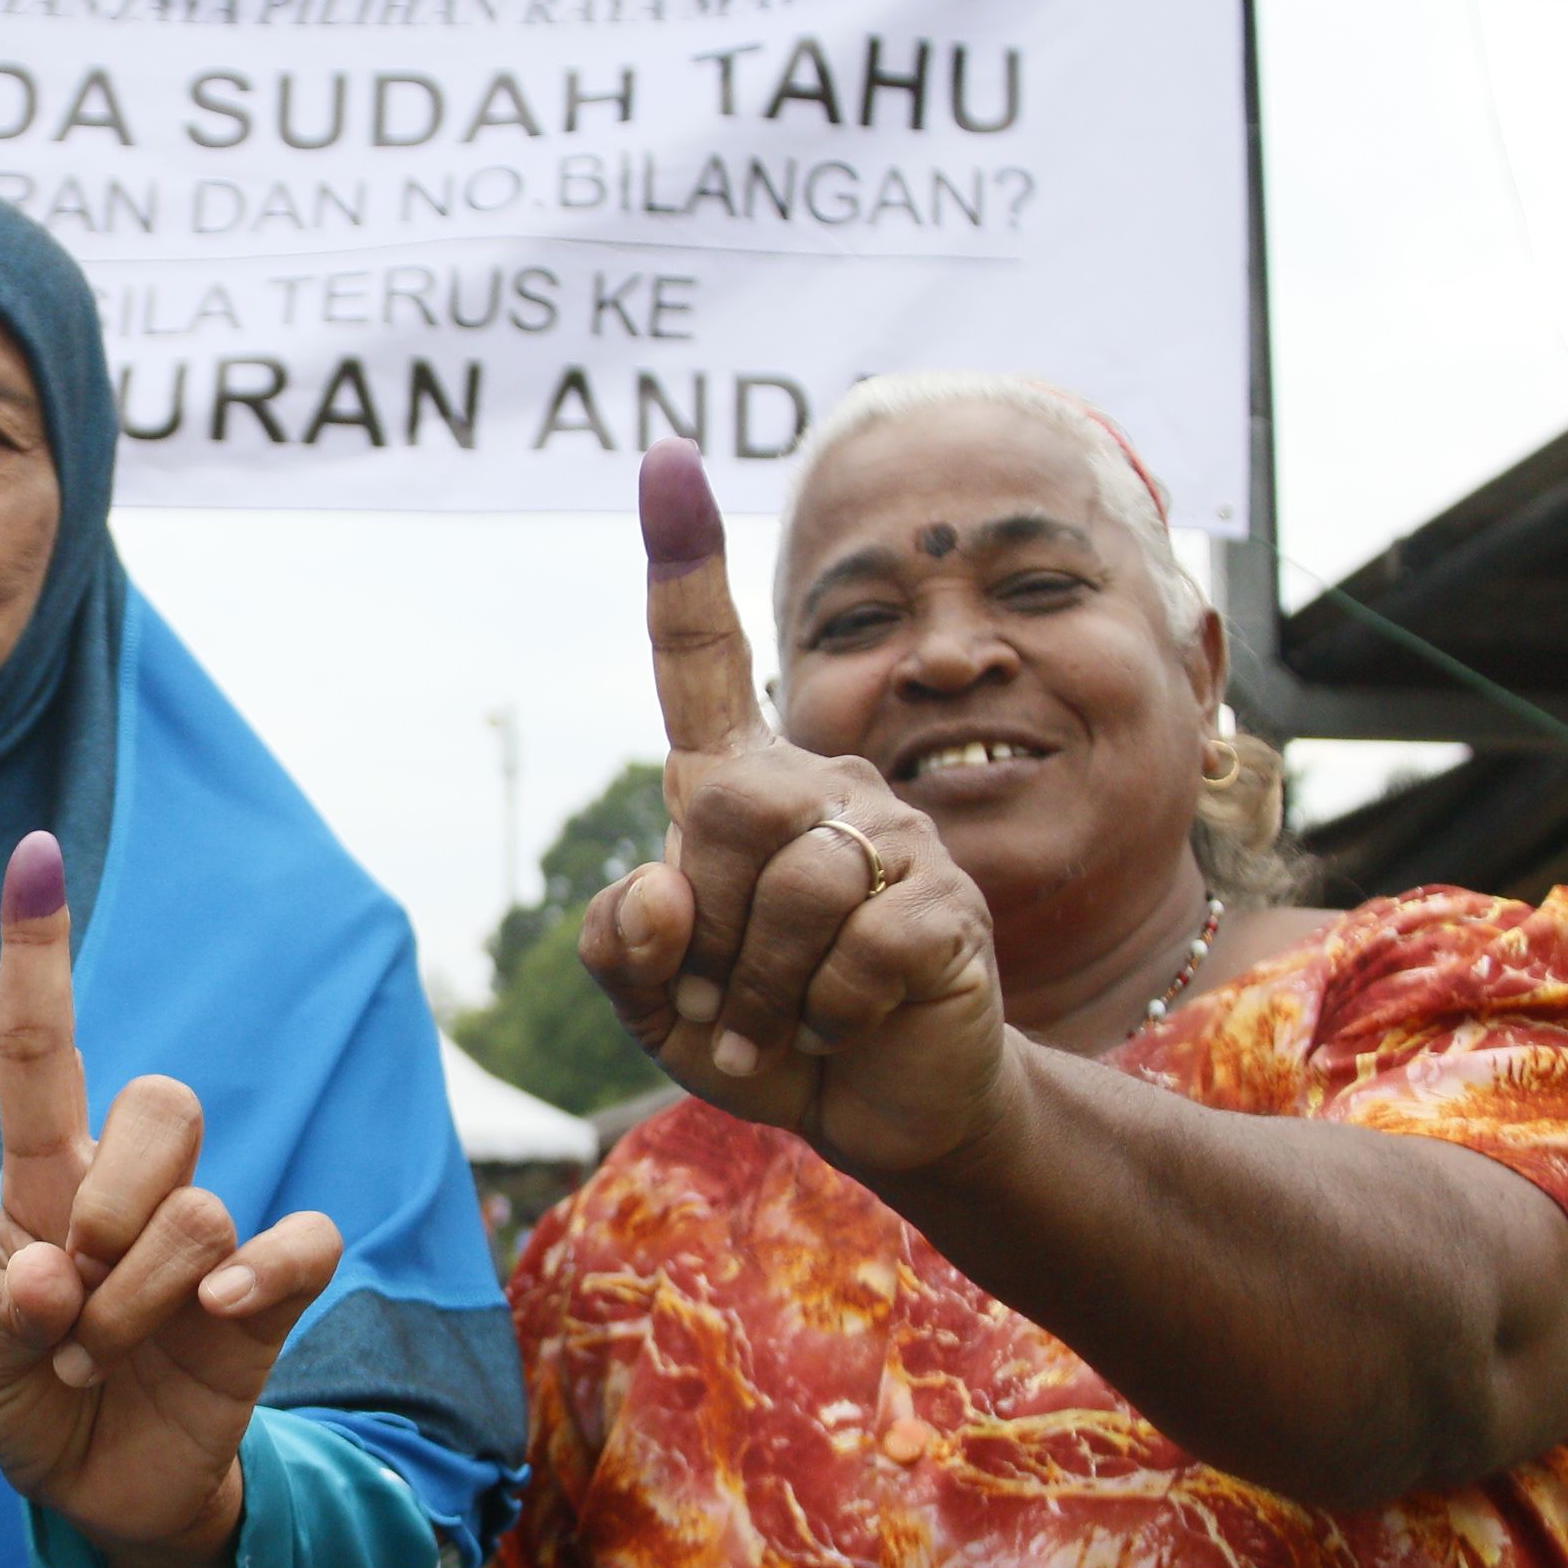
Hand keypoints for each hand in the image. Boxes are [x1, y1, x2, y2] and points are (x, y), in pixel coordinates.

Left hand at [0, 833, 343, 1559]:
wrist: (101, 1493)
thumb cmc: (28, 1402)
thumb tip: (53, 1274)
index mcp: (46, 1180)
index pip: (40, 1053)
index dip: (36, 956)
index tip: (32, 853)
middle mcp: (133, 1188)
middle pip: (163, 1103)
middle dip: (109, 1211)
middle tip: (69, 1308)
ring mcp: (210, 1237)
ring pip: (203, 1204)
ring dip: (137, 1302)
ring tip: (96, 1362)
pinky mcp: (272, 1292)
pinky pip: (301, 1240)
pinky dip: (261, 1278)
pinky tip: (219, 1319)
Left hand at [580, 441, 1014, 1175]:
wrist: (879, 1110)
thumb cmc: (765, 1034)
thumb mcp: (657, 1005)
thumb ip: (621, 949)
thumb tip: (658, 885)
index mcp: (741, 789)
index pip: (701, 661)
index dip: (682, 563)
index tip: (666, 456)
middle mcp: (821, 786)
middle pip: (723, 811)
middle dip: (712, 930)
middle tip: (740, 988)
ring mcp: (895, 834)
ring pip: (793, 887)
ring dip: (765, 989)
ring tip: (788, 1018)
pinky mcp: (945, 901)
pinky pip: (855, 949)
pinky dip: (829, 1014)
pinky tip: (848, 1025)